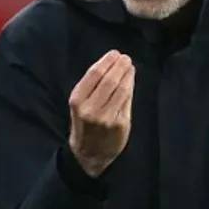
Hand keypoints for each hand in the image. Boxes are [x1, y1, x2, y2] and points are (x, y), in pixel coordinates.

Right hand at [68, 51, 134, 176]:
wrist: (89, 155)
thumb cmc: (85, 126)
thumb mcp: (80, 106)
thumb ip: (93, 87)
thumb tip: (112, 65)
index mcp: (77, 100)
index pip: (95, 74)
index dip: (107, 61)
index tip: (115, 54)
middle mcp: (91, 108)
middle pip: (109, 80)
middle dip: (119, 66)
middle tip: (126, 58)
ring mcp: (107, 117)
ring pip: (121, 89)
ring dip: (127, 75)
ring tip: (130, 66)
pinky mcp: (120, 124)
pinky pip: (127, 100)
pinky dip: (130, 87)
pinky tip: (131, 80)